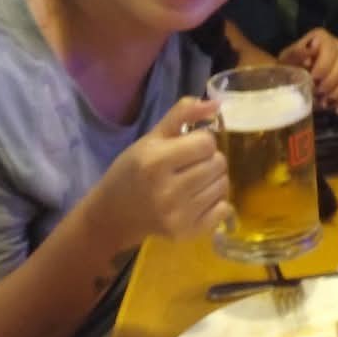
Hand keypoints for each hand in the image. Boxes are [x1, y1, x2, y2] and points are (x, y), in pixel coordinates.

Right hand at [79, 96, 229, 253]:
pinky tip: (198, 199)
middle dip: (209, 159)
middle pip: (218, 164)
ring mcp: (178, 215)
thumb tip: (217, 103)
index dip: (201, 141)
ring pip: (224, 186)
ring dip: (214, 180)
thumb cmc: (132, 171)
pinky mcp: (187, 233)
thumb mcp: (151, 138)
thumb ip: (182, 114)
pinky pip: (224, 209)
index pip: (207, 143)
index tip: (188, 147)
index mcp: (156, 162)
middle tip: (191, 165)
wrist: (113, 215)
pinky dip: (217, 202)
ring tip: (194, 181)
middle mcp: (168, 190)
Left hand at [280, 28, 337, 114]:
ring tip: (328, 104)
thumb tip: (311, 47)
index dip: (324, 64)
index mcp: (323, 39)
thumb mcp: (286, 62)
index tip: (313, 80)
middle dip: (333, 81)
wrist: (296, 85)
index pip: (331, 47)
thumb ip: (297, 53)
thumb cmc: (290, 71)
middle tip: (318, 95)